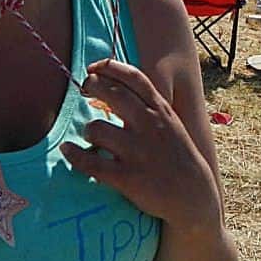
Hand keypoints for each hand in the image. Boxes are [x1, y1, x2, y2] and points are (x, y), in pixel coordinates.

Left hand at [61, 59, 222, 232]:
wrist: (193, 194)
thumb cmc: (177, 156)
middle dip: (93, 85)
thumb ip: (149, 107)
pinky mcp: (127, 177)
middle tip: (83, 87)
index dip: (111, 67)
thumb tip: (118, 89)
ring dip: (89, 129)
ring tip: (91, 134)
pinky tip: (68, 150)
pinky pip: (91, 162)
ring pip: (97, 129)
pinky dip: (74, 155)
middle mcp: (149, 125)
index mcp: (161, 110)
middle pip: (113, 94)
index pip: (134, 78)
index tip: (94, 66)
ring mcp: (137, 151)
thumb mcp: (171, 123)